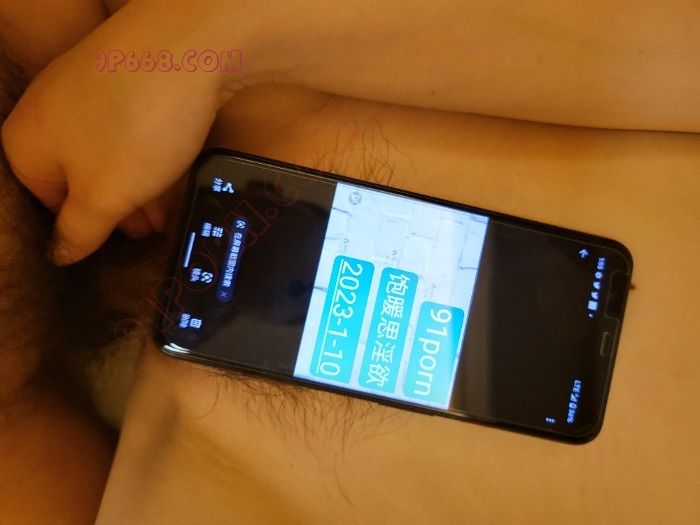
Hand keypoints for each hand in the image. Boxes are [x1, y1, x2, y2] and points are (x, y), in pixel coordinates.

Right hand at [1, 5, 243, 263]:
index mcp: (25, 145)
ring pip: (108, 154)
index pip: (48, 205)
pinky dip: (150, 154)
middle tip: (150, 230)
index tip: (121, 245)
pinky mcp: (123, 77)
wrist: (186, 47)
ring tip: (166, 207)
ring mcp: (86, 90)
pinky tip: (173, 169)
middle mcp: (48, 113)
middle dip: (116, 209)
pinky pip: (130, 128)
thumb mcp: (104, 195)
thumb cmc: (133, 129)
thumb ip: (79, 230)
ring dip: (137, 186)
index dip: (87, 230)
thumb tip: (59, 254)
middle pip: (79, 178)